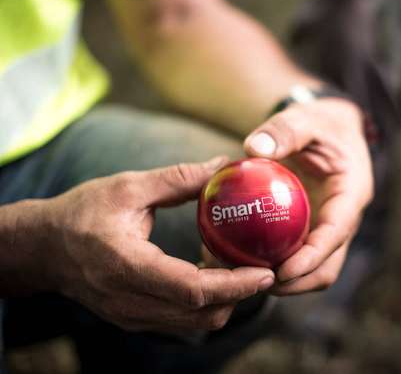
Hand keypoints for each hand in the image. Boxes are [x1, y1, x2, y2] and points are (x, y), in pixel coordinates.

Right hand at [41, 157, 274, 333]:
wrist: (44, 249)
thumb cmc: (82, 213)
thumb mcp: (127, 187)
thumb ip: (177, 179)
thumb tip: (222, 166)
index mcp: (128, 266)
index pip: (193, 289)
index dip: (236, 285)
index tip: (267, 272)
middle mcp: (130, 301)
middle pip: (201, 314)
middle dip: (240, 294)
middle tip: (262, 265)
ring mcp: (132, 316)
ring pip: (195, 323)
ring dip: (225, 300)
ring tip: (237, 267)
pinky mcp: (134, 319)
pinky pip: (182, 320)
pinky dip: (206, 303)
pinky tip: (212, 273)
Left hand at [244, 98, 373, 294]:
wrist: (330, 128)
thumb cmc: (322, 122)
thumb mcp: (306, 118)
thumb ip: (284, 131)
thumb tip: (252, 149)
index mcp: (350, 195)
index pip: (335, 235)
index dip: (312, 259)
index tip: (283, 271)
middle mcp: (341, 220)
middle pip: (326, 266)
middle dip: (295, 282)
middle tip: (255, 282)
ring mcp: (325, 228)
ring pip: (308, 269)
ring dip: (280, 280)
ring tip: (240, 277)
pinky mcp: (308, 230)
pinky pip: (291, 253)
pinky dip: (267, 262)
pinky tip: (233, 259)